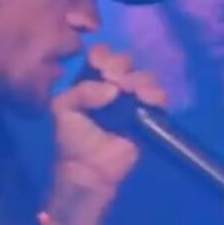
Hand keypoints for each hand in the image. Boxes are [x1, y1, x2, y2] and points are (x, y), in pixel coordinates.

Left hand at [47, 45, 168, 224]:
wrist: (88, 169)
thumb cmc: (73, 139)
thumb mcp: (63, 109)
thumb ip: (81, 91)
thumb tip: (112, 88)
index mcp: (92, 80)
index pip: (101, 55)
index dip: (103, 55)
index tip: (98, 66)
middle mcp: (114, 85)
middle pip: (126, 61)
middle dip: (121, 65)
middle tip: (114, 79)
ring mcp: (133, 99)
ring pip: (144, 76)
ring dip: (139, 79)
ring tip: (131, 92)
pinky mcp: (149, 115)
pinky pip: (159, 98)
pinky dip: (156, 94)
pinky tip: (147, 99)